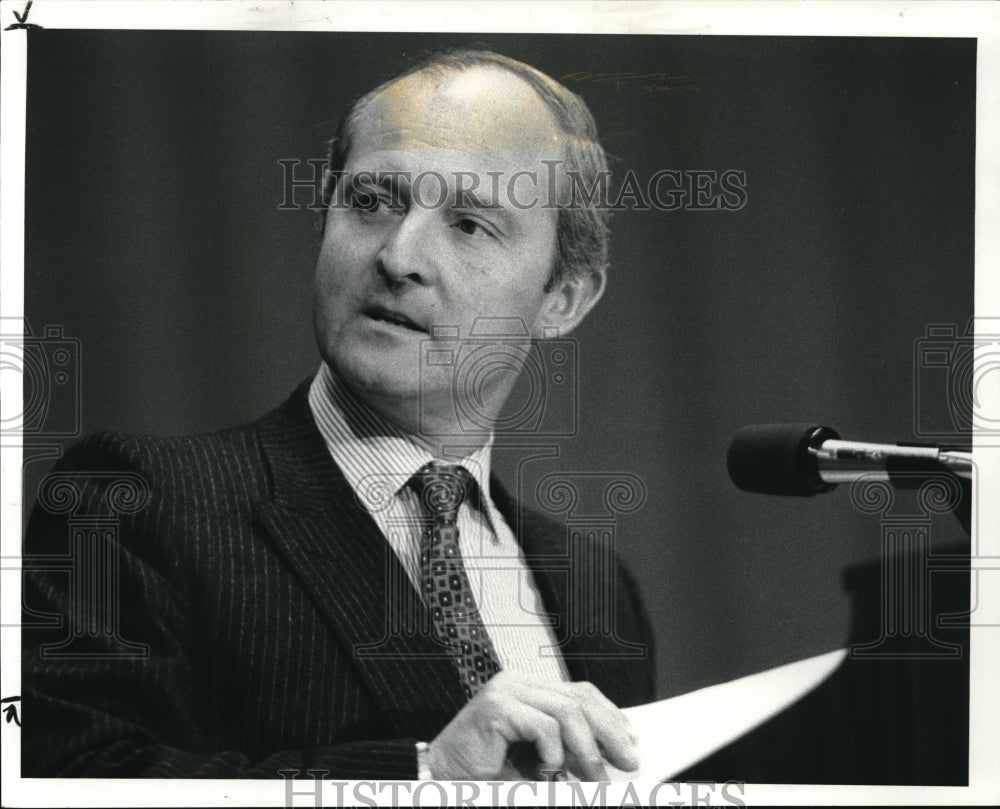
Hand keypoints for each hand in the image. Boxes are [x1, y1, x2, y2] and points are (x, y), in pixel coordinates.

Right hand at [426, 672, 639, 780]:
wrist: (441, 778)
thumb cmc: (484, 771)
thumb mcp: (535, 757)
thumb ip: (563, 746)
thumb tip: (609, 755)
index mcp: (526, 688)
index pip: (577, 691)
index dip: (608, 714)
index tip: (629, 739)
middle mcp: (516, 682)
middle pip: (577, 698)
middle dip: (608, 731)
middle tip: (627, 760)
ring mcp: (505, 691)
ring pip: (566, 711)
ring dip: (587, 751)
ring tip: (595, 779)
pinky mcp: (496, 707)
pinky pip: (543, 726)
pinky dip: (554, 755)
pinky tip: (548, 774)